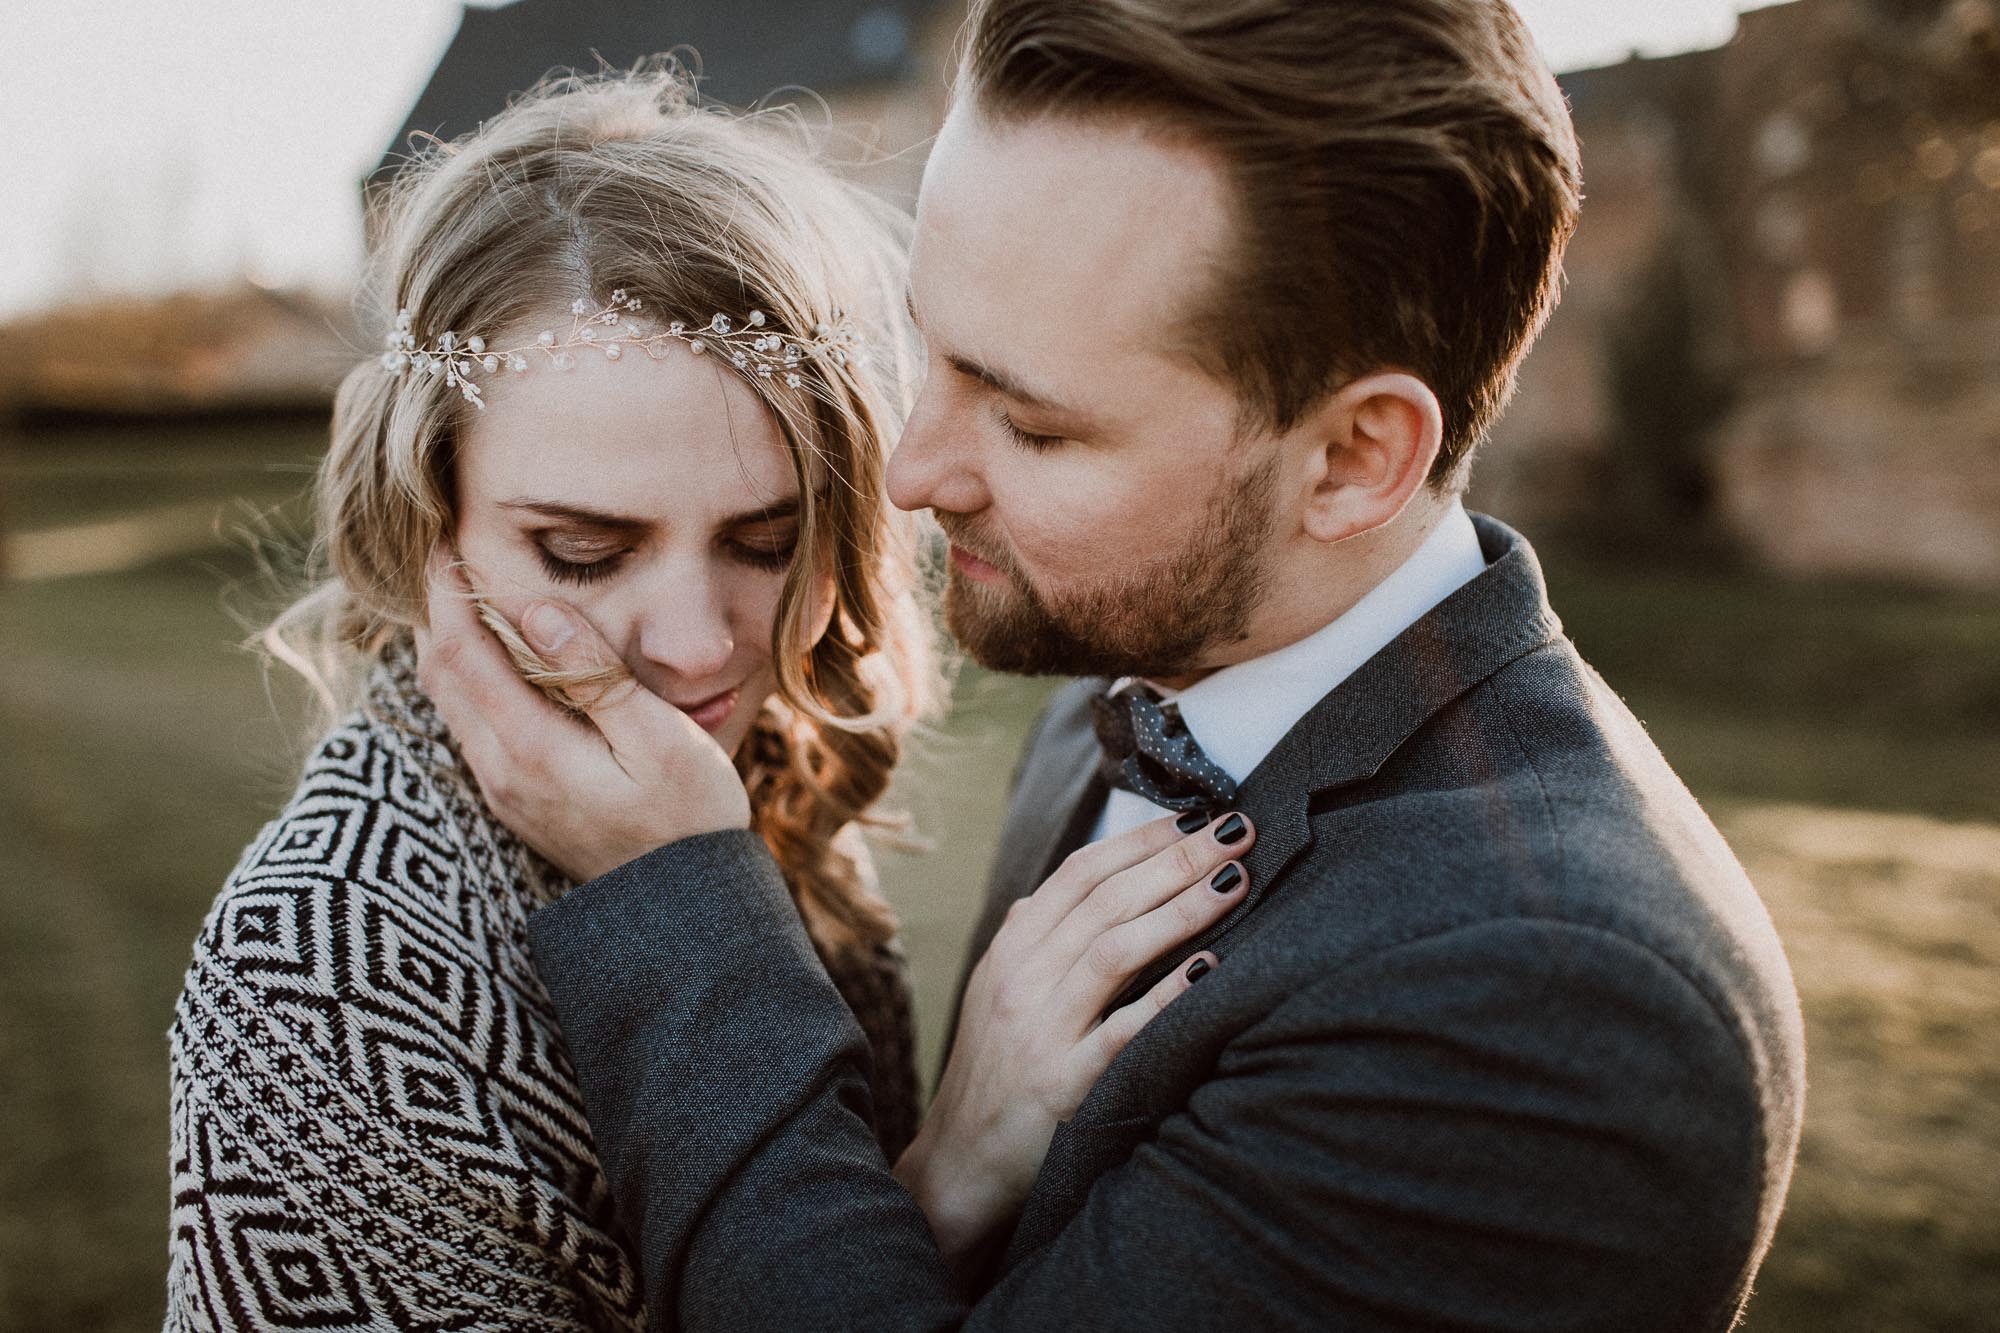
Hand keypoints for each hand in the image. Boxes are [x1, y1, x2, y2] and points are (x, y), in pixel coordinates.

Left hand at [413, 546, 748, 881]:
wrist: (684, 910)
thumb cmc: (691, 819)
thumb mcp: (661, 739)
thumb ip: (596, 675)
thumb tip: (537, 609)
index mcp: (532, 749)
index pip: (462, 651)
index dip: (447, 590)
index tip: (444, 538)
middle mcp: (501, 771)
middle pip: (439, 673)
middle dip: (435, 609)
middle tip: (447, 554)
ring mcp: (503, 791)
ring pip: (448, 702)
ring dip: (447, 644)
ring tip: (463, 594)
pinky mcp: (516, 801)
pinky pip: (469, 726)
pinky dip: (466, 679)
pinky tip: (493, 658)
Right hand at [893, 809, 1255, 1271]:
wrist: (958, 1166)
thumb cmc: (991, 1074)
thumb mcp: (997, 993)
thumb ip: (1028, 939)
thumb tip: (1055, 891)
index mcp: (1012, 950)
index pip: (1080, 874)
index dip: (1142, 839)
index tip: (1196, 815)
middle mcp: (1022, 979)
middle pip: (1106, 900)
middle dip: (1177, 858)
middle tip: (1238, 829)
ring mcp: (1041, 1030)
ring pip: (1115, 950)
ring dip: (1181, 908)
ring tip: (1237, 879)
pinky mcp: (1064, 1084)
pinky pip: (1123, 1030)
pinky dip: (1167, 995)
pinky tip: (1210, 969)